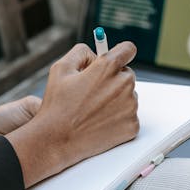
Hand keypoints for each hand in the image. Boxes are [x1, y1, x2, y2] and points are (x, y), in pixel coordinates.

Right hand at [6, 42, 138, 187]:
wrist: (57, 140)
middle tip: (94, 92)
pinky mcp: (132, 125)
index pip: (128, 49)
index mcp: (108, 67)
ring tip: (93, 110)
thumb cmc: (57, 105)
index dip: (121, 53)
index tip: (117, 58)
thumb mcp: (61, 68)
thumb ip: (81, 52)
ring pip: (129, 96)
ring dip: (116, 100)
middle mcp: (123, 84)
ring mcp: (130, 106)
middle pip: (127, 74)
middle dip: (113, 80)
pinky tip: (99, 122)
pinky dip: (118, 118)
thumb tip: (95, 53)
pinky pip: (129, 116)